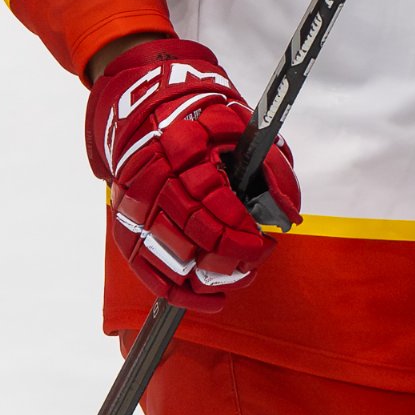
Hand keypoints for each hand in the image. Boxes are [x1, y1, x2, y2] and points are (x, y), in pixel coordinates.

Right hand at [84, 39, 299, 309]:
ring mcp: (134, 207)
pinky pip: (149, 272)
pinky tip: (212, 299)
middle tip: (258, 256)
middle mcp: (153, 179)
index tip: (265, 241)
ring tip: (242, 275)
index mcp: (183, 148)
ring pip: (172, 258)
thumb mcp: (243, 130)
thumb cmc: (205, 124)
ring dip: (212, 276)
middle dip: (232, 255)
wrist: (149, 116)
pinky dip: (180, 293)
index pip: (212, 202)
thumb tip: (288, 215)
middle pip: (193, 233)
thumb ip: (270, 169)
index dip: (240, 230)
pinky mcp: (126, 228)